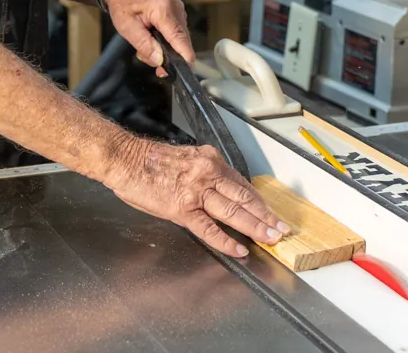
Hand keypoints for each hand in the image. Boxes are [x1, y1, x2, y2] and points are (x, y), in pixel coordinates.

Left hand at [102, 0, 193, 77]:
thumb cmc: (122, 6)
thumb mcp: (126, 27)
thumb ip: (144, 44)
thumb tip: (160, 60)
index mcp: (162, 9)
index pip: (178, 36)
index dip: (184, 55)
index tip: (187, 69)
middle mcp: (175, 8)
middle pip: (181, 40)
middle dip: (168, 56)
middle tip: (150, 62)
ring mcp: (179, 10)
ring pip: (180, 40)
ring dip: (165, 50)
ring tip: (145, 48)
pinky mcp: (178, 14)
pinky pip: (178, 34)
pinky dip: (167, 43)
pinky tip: (152, 41)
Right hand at [106, 136, 288, 256]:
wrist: (126, 159)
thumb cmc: (150, 161)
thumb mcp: (186, 160)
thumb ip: (206, 174)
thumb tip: (221, 192)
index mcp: (210, 160)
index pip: (242, 184)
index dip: (259, 201)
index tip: (271, 212)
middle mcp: (209, 173)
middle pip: (244, 198)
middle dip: (265, 216)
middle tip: (282, 229)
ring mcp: (197, 191)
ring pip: (234, 211)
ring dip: (255, 227)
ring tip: (270, 239)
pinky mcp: (183, 208)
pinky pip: (209, 228)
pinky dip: (226, 240)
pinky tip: (238, 249)